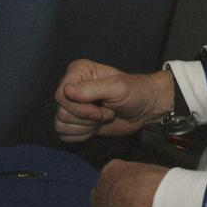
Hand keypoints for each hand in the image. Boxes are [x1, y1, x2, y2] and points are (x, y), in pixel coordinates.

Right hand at [54, 60, 173, 142]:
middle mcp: (71, 86)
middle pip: (61, 112)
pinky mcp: (75, 121)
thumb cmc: (134, 92)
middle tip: (107, 112)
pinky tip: (96, 126)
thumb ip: (91, 89)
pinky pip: (65, 135)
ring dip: (86, 126)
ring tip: (103, 116)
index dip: (80, 107)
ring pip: (61, 124)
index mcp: (78, 72)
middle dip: (87, 118)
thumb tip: (66, 90)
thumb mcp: (116, 88)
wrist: (144, 109)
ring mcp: (72, 105)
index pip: (61, 94)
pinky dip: (82, 134)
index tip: (101, 106)